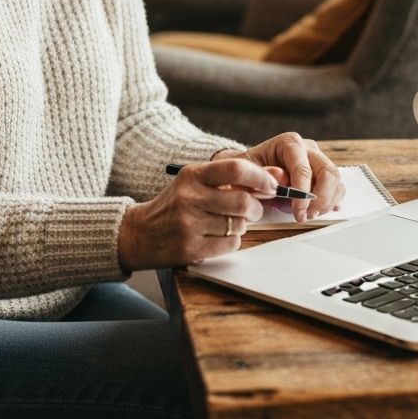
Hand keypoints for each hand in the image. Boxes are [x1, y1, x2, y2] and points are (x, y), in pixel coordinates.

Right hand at [118, 158, 278, 269]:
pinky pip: (230, 245)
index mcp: (193, 175)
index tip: (270, 185)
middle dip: (255, 208)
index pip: (235, 169)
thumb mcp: (197, 182)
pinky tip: (219, 237)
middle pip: (242, 201)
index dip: (260, 177)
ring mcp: (189, 225)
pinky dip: (232, 241)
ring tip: (230, 223)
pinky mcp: (191, 249)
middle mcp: (190, 197)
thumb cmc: (176, 204)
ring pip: (238, 225)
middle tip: (253, 210)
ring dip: (242, 225)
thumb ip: (234, 177)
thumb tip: (277, 174)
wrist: (141, 233)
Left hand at [213, 132, 344, 223]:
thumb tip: (278, 180)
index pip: (303, 168)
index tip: (298, 212)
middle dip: (321, 199)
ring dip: (327, 203)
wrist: (250, 169)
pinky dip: (332, 202)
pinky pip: (337, 188)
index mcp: (289, 143)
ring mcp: (318, 160)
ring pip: (336, 181)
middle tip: (307, 215)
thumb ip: (260, 175)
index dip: (303, 193)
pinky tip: (318, 211)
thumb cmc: (248, 170)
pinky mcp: (324, 174)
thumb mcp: (245, 170)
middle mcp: (308, 149)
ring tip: (308, 215)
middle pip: (328, 172)